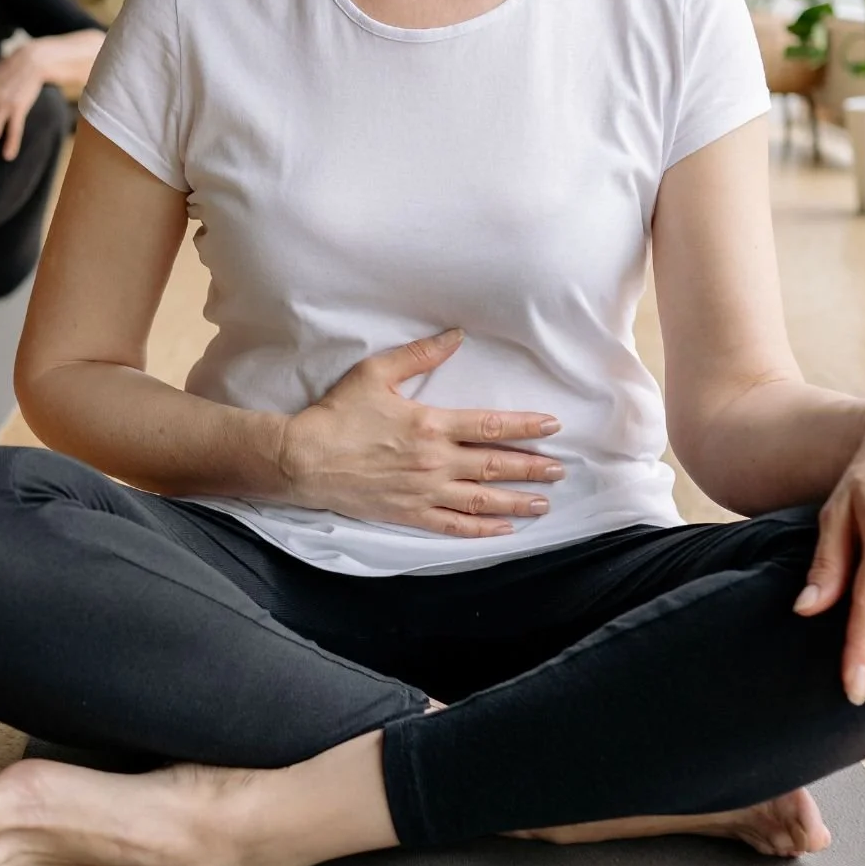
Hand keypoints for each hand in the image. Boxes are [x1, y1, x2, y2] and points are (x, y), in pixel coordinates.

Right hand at [277, 327, 563, 537]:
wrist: (304, 459)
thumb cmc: (338, 414)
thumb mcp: (376, 373)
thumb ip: (419, 355)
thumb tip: (455, 336)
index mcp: (431, 425)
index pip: (490, 426)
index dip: (525, 427)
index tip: (552, 427)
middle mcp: (435, 461)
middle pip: (495, 466)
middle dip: (532, 468)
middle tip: (560, 469)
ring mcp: (424, 492)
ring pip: (481, 499)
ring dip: (516, 502)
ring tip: (543, 504)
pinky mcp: (409, 514)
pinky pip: (454, 525)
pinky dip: (482, 529)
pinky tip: (503, 530)